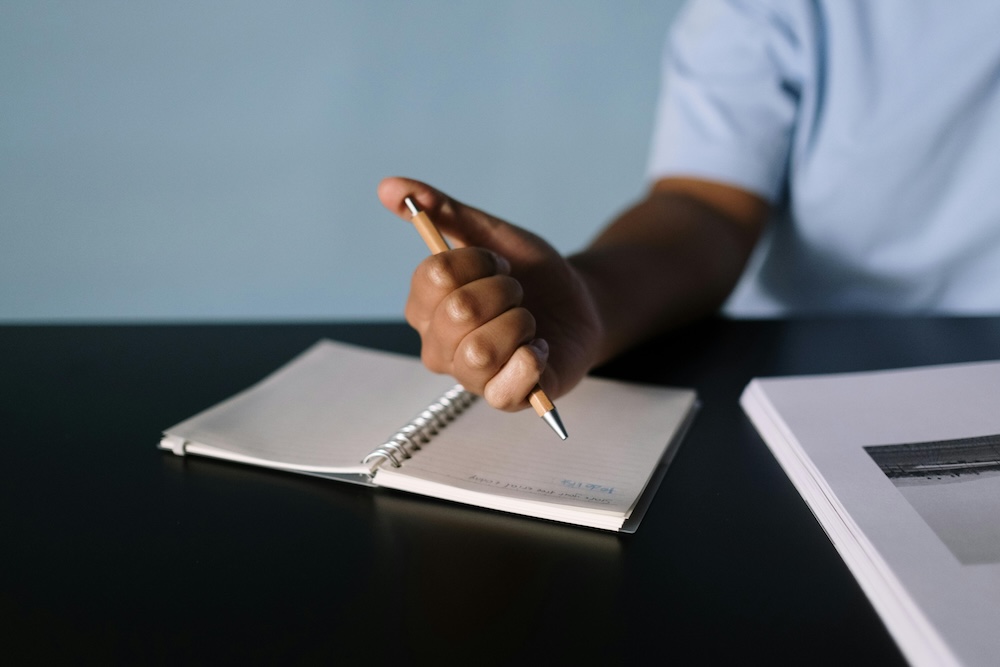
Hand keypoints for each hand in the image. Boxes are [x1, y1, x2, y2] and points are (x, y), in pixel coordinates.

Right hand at [378, 177, 602, 410]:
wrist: (579, 302)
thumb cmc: (528, 273)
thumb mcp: (489, 233)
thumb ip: (442, 210)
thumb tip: (389, 187)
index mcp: (425, 307)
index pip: (433, 275)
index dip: (477, 261)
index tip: (500, 262)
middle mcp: (438, 347)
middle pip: (458, 312)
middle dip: (503, 290)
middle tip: (518, 292)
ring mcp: (470, 377)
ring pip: (478, 353)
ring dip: (518, 323)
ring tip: (529, 320)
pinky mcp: (506, 398)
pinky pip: (503, 391)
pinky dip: (529, 362)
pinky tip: (539, 348)